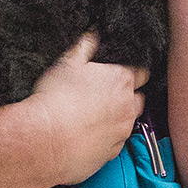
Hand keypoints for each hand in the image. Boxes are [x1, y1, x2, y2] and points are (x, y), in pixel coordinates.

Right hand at [24, 32, 148, 185]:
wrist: (46, 140)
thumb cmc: (57, 98)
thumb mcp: (67, 62)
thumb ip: (85, 46)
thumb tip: (94, 35)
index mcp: (121, 80)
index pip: (141, 71)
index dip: (131, 70)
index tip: (118, 71)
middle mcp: (128, 106)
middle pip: (139, 97)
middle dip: (128, 94)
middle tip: (107, 93)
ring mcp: (122, 131)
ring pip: (129, 121)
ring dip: (119, 116)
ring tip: (97, 114)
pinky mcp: (112, 152)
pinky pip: (116, 141)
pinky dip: (108, 137)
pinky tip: (90, 133)